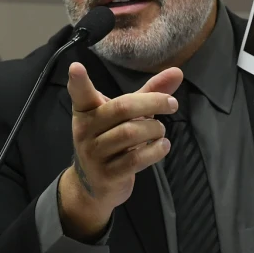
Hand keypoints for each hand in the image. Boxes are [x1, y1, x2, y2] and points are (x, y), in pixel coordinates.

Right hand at [58, 62, 182, 240]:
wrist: (94, 186)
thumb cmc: (112, 140)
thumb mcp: (127, 115)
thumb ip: (149, 93)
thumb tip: (178, 72)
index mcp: (86, 111)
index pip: (80, 94)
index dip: (78, 81)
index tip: (76, 67)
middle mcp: (85, 131)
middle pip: (121, 109)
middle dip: (152, 103)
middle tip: (172, 104)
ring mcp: (94, 154)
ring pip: (130, 133)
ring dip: (155, 129)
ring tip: (161, 131)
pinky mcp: (107, 175)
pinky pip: (135, 159)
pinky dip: (155, 150)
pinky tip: (162, 146)